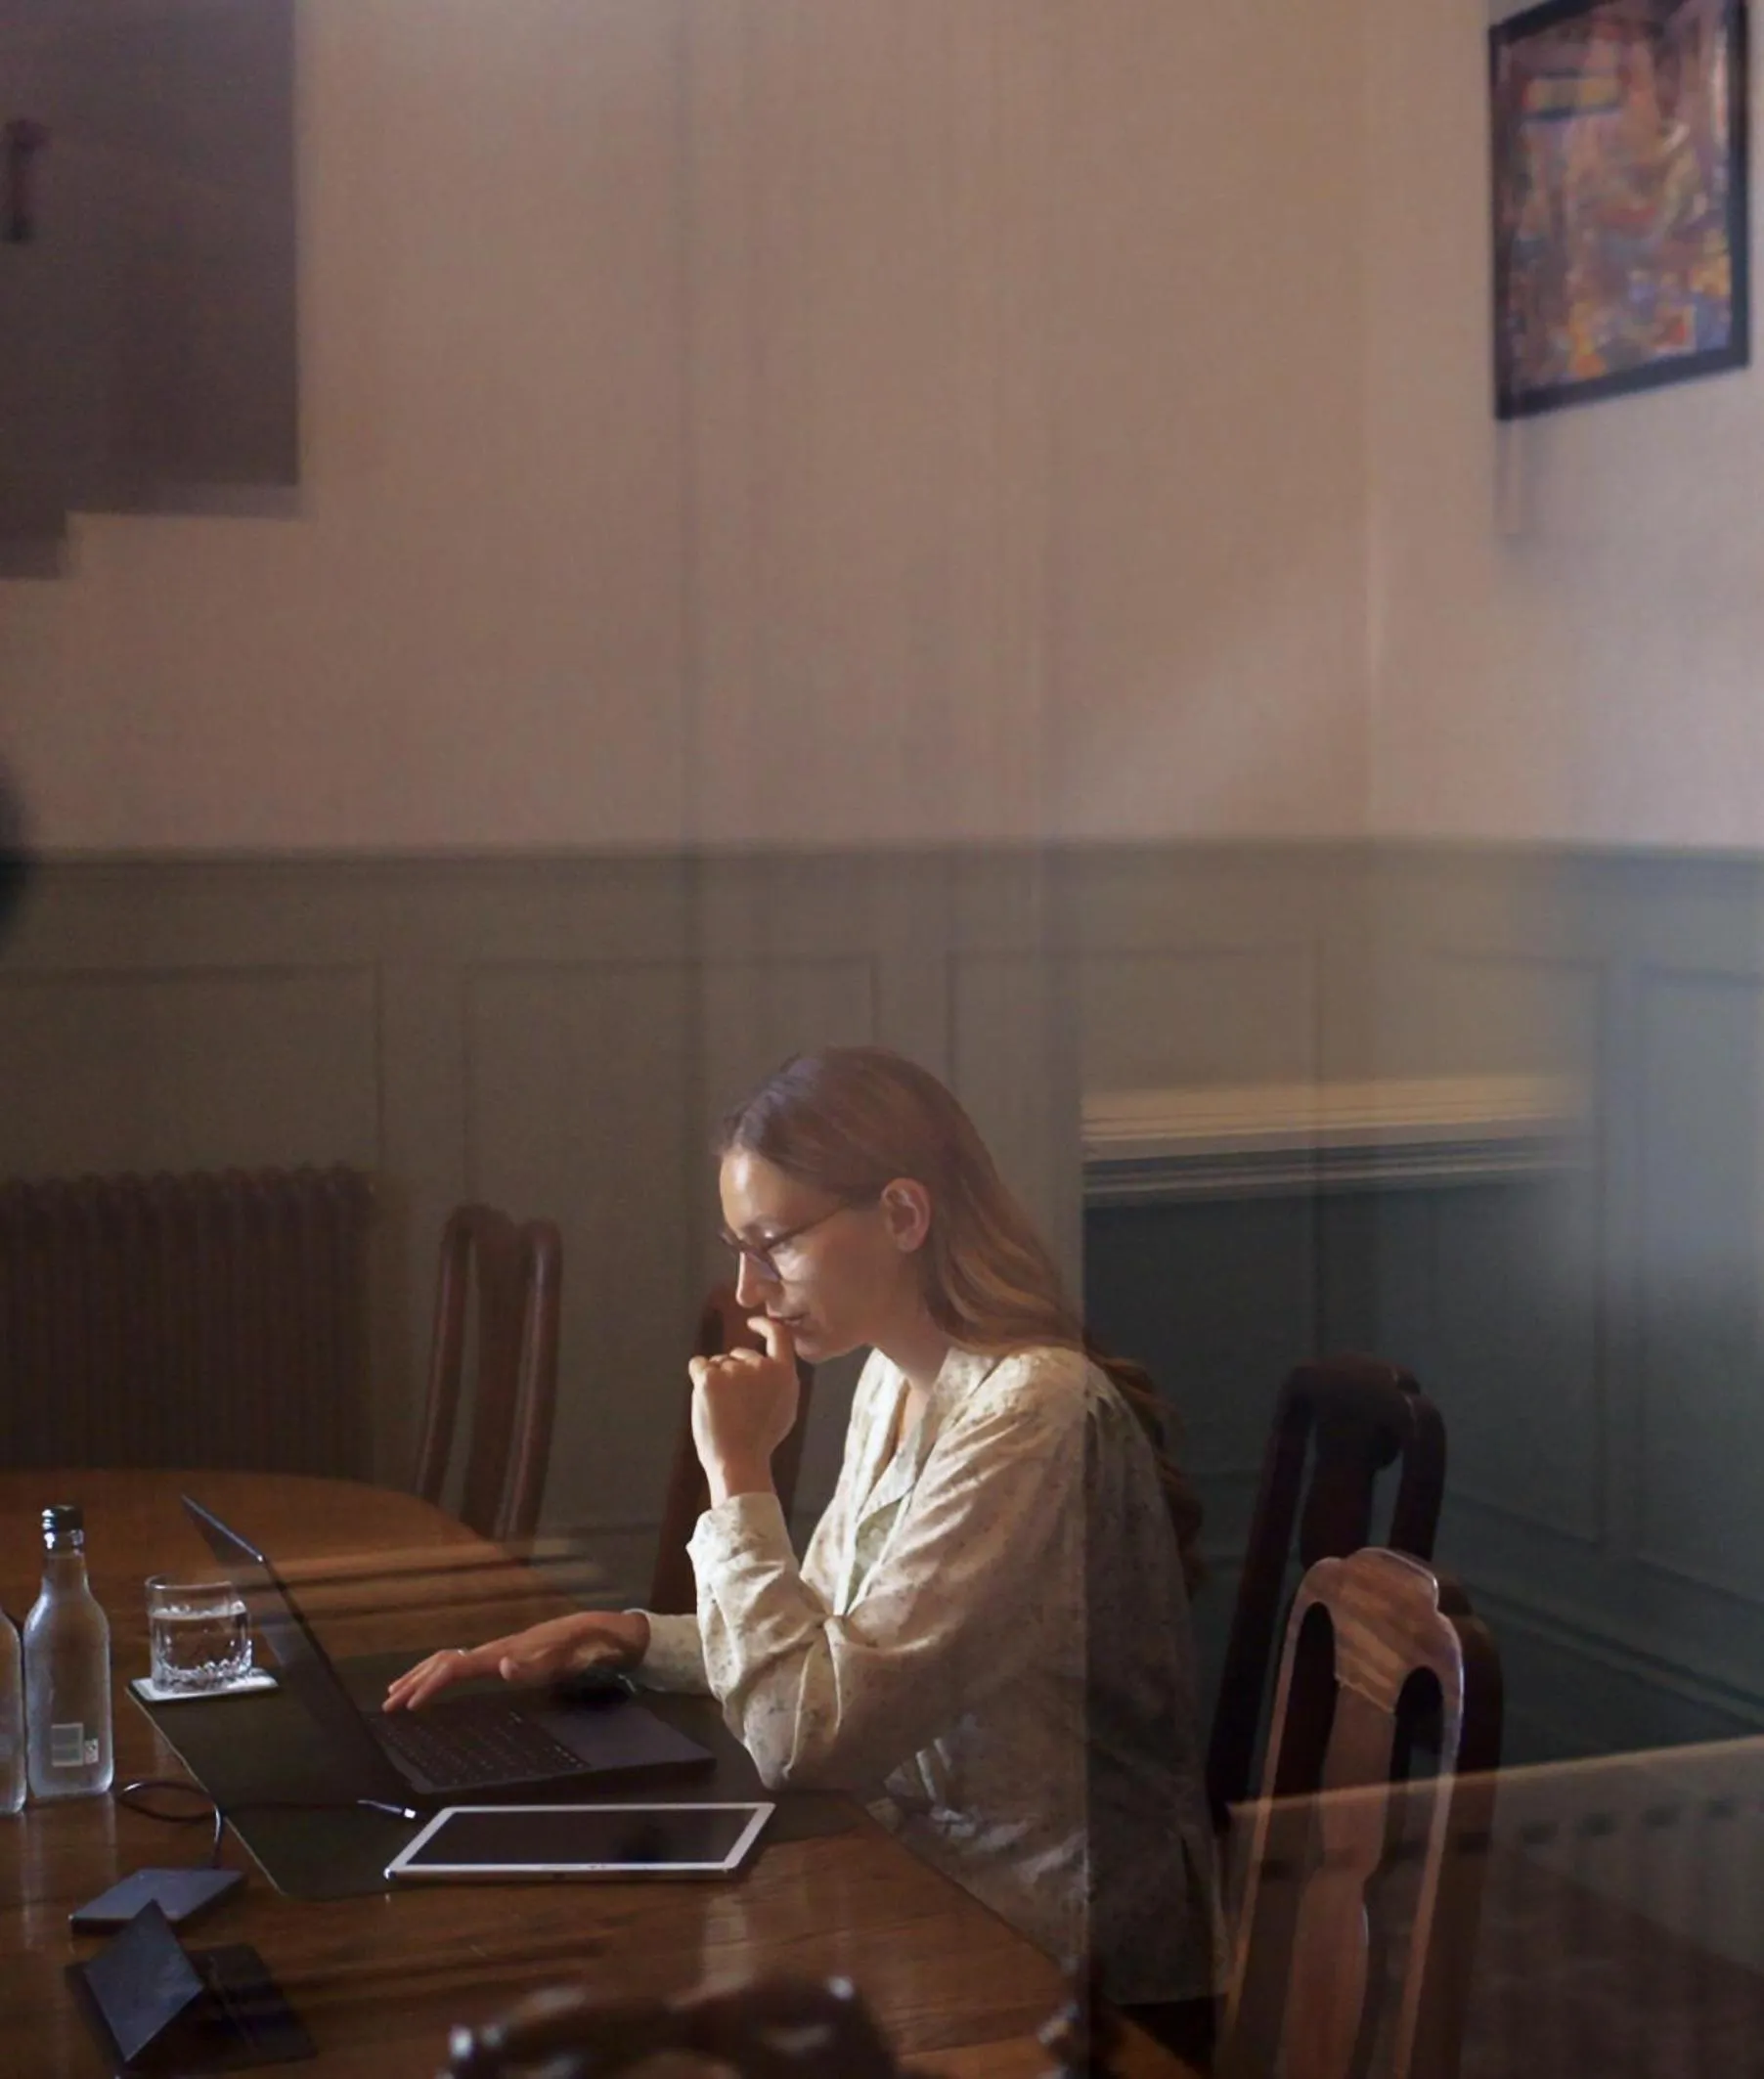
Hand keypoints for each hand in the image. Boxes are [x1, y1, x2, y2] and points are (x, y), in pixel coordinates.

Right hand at [382, 1610, 649, 1711]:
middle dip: (414, 1682)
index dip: (431, 1686)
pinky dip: (441, 1671)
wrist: (604, 1631)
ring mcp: (502, 1649)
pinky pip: (465, 1662)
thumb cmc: (587, 1647)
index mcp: (506, 1652)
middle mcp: (498, 1648)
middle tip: (387, 1705)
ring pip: (451, 1658)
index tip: (408, 1706)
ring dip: (422, 1675)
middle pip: (445, 1662)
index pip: (457, 1668)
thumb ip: (536, 1664)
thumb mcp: (568, 1658)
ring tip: (397, 1692)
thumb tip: (500, 1668)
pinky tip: (437, 1681)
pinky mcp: (509, 1654)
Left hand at [689, 1315, 799, 1505]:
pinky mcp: (710, 1378)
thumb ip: (778, 1380)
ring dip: (715, 1380)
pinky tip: (705, 1400)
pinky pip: (698, 1365)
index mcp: (784, 1373)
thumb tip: (766, 1362)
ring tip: (723, 1412)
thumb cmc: (760, 1440)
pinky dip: (698, 1377)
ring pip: (717, 1363)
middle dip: (732, 1372)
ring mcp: (734, 1370)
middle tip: (734, 1407)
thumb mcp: (785, 1407)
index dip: (764, 1325)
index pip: (779, 1335)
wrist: (739, 1462)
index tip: (752, 1322)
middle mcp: (761, 1366)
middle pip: (739, 1355)